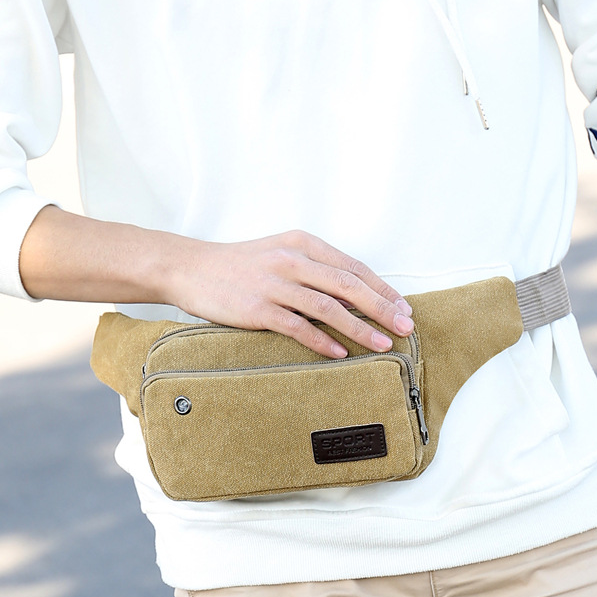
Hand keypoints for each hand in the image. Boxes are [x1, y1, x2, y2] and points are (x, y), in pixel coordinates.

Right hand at [169, 230, 414, 357]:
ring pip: (329, 307)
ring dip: (360, 328)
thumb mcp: (281, 253)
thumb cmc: (240, 265)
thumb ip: (314, 268)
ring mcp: (274, 284)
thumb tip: (354, 294)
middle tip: (405, 327)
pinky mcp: (257, 308)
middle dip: (382, 308)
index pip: (353, 267)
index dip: (382, 289)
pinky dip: (322, 341)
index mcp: (303, 243)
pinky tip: (340, 353)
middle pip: (348, 285)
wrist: (191, 268)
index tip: (403, 308)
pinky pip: (297, 327)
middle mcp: (292, 260)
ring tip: (382, 344)